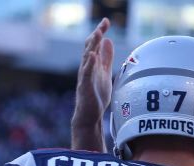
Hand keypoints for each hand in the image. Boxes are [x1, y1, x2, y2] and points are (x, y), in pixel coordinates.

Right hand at [72, 17, 113, 151]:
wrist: (90, 115)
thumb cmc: (96, 95)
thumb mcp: (105, 73)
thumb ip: (106, 58)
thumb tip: (108, 41)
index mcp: (92, 64)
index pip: (95, 44)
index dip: (100, 33)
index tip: (106, 21)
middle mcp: (86, 68)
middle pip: (90, 48)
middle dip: (96, 35)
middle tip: (103, 24)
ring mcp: (84, 77)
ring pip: (87, 58)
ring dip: (92, 46)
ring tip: (98, 34)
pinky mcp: (84, 87)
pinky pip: (86, 74)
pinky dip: (89, 64)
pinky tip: (92, 56)